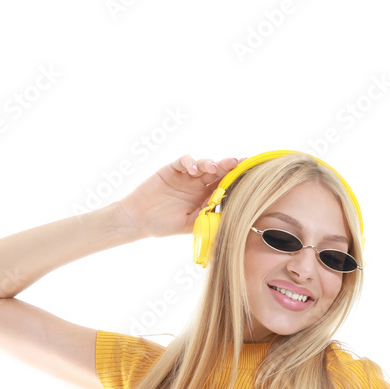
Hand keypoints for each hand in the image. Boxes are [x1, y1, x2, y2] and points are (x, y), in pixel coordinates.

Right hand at [119, 154, 245, 239]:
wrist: (139, 220)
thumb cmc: (164, 225)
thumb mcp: (190, 226)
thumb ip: (208, 221)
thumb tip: (231, 224)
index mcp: (205, 197)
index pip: (224, 186)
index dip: (235, 181)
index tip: (250, 178)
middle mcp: (198, 184)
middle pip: (217, 172)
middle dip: (228, 167)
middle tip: (238, 163)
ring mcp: (185, 176)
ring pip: (202, 164)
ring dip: (210, 164)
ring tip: (213, 167)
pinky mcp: (172, 169)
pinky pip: (184, 161)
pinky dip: (190, 162)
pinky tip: (192, 170)